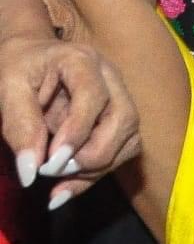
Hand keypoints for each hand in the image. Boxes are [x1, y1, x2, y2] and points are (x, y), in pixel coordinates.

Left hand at [0, 29, 140, 207]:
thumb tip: (31, 173)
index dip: (76, 133)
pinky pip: (124, 149)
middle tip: (51, 171)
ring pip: (130, 137)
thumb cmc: (18, 70)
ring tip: (59, 180)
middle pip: (124, 118)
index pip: (93, 97)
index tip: (49, 164)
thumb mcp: (7, 91)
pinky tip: (69, 184)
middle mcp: (110, 76)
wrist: (31, 59)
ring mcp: (120, 96)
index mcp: (81, 60)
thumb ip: (19, 127)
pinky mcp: (120, 117)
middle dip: (92, 155)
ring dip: (98, 167)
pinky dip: (99, 172)